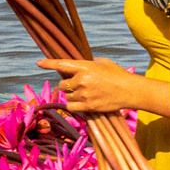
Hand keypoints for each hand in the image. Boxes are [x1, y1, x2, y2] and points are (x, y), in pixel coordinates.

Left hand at [39, 57, 169, 117]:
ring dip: (72, 95)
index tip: (39, 63)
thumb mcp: (103, 63)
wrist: (130, 90)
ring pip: (67, 96)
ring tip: (86, 93)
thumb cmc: (118, 74)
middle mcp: (82, 80)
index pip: (62, 64)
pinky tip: (82, 102)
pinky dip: (74, 104)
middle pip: (62, 84)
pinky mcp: (88, 106)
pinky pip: (71, 106)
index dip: (49, 64)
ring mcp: (84, 94)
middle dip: (66, 85)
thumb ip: (88, 63)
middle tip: (77, 85)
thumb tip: (77, 67)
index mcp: (85, 66)